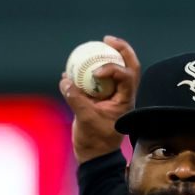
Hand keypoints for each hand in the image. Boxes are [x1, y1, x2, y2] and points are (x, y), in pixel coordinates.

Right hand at [58, 35, 140, 162]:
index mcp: (126, 101)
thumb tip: (65, 80)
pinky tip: (74, 65)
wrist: (93, 155)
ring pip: (115, 70)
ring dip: (106, 56)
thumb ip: (76, 99)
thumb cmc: (95, 141)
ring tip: (94, 44)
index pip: (126, 76)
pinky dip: (88, 70)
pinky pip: (97, 80)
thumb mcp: (85, 120)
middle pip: (128, 66)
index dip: (113, 68)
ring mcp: (112, 96)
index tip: (95, 72)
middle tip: (106, 39)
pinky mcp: (100, 98)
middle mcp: (122, 95)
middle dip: (120, 49)